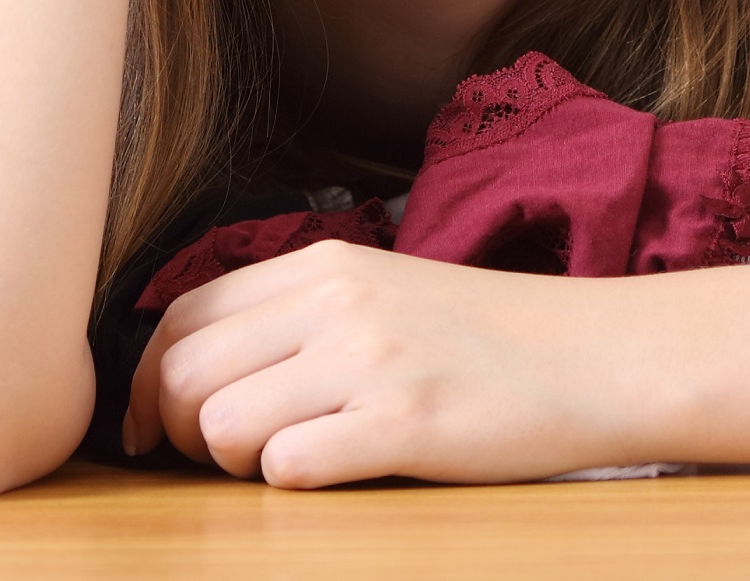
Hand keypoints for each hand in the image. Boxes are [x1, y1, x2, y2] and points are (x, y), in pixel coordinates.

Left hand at [123, 240, 660, 487]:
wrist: (602, 357)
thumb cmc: (491, 338)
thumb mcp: (385, 293)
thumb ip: (298, 315)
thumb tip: (197, 367)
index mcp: (324, 266)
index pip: (181, 315)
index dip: (148, 382)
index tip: (157, 429)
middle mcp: (336, 303)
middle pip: (181, 373)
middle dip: (178, 432)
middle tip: (220, 459)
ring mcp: (370, 361)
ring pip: (219, 424)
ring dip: (233, 462)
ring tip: (290, 460)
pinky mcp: (406, 423)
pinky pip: (290, 466)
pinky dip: (295, 482)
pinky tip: (342, 469)